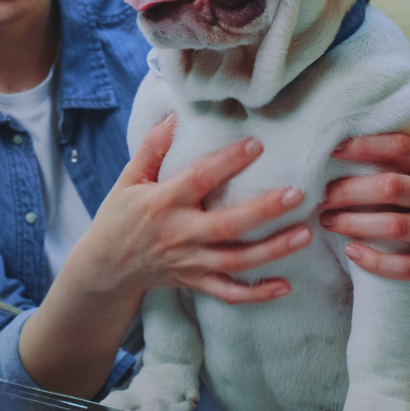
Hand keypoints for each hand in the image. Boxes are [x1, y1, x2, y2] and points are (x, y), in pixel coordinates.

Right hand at [72, 114, 311, 304]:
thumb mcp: (128, 179)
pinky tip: (285, 285)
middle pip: (228, 225)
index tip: (256, 145)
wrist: (104, 267)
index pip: (199, 179)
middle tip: (297, 195)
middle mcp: (180, 234)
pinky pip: (230, 293)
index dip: (227, 162)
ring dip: (273, 250)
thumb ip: (152, 148)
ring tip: (305, 234)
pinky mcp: (196, 282)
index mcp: (162, 203)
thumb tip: (174, 116)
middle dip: (265, 211)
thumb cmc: (118, 217)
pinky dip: (257, 294)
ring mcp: (190, 262)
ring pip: (236, 261)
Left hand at [316, 113, 409, 302]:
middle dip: (349, 190)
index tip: (333, 150)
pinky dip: (376, 261)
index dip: (364, 146)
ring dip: (354, 224)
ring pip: (395, 226)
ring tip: (327, 220)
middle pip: (391, 187)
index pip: (402, 147)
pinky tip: (352, 252)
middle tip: (321, 195)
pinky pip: (406, 266)